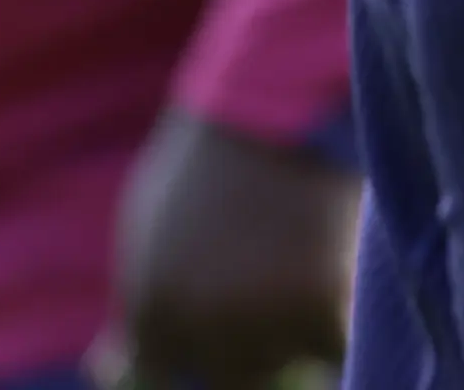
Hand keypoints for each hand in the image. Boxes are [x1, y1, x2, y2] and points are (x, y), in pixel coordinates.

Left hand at [107, 107, 355, 388]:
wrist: (280, 101)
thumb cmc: (212, 158)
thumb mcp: (151, 231)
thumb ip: (144, 301)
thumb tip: (114, 366)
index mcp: (152, 313)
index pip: (158, 380)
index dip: (185, 369)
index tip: (212, 352)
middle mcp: (201, 329)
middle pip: (235, 378)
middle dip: (257, 351)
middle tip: (277, 302)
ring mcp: (264, 322)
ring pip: (295, 360)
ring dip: (305, 328)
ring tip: (313, 262)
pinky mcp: (324, 307)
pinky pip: (342, 345)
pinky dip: (348, 324)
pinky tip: (349, 288)